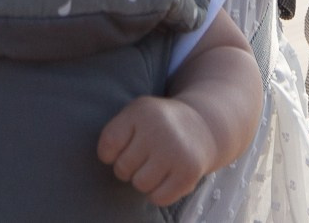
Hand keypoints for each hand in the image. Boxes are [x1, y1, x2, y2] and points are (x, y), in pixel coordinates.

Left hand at [97, 94, 219, 206]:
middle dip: (127, 168)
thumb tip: (107, 159)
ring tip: (153, 167)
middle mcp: (158, 130)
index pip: (109, 143)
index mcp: (141, 112)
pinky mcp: (188, 172)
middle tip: (142, 158)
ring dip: (143, 181)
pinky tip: (165, 178)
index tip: (120, 149)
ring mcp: (175, 151)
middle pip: (122, 167)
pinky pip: (159, 198)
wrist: (201, 126)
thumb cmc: (158, 124)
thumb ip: (116, 132)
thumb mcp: (137, 114)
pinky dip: (158, 194)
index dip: (109, 153)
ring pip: (140, 184)